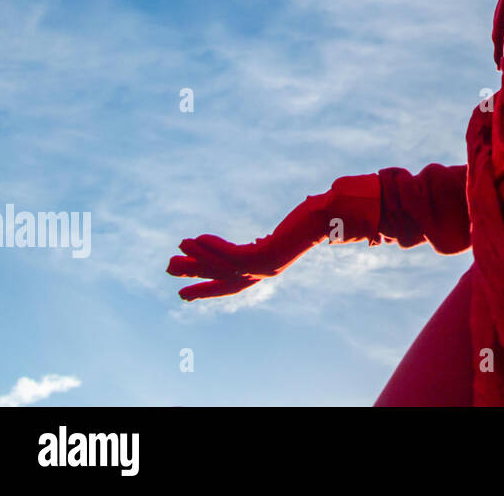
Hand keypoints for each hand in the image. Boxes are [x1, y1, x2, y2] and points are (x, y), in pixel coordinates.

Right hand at [167, 173, 380, 300]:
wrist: (334, 213)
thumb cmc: (316, 217)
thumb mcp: (287, 229)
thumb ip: (272, 237)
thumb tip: (265, 234)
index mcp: (269, 266)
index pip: (233, 282)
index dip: (209, 287)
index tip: (186, 291)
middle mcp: (266, 271)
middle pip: (222, 280)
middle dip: (195, 278)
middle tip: (169, 271)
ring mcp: (266, 266)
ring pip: (221, 269)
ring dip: (195, 263)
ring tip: (173, 256)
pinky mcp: (266, 255)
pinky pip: (230, 256)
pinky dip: (210, 249)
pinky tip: (194, 240)